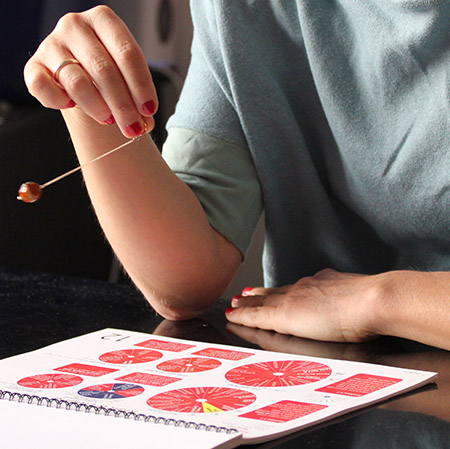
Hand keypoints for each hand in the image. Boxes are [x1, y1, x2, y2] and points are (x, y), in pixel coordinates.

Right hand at [24, 5, 157, 137]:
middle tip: (133, 127)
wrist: (85, 85)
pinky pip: (43, 87)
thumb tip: (145, 123)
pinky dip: (58, 101)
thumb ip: (138, 97)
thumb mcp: (129, 80)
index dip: (141, 85)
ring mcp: (51, 44)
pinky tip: (71, 106)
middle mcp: (75, 25)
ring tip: (110, 121)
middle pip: (104, 70)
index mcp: (104, 20)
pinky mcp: (34, 66)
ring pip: (78, 82)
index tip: (150, 110)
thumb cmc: (111, 79)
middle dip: (123, 105)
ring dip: (98, 108)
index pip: (127, 53)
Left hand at [226, 269, 449, 349]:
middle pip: (274, 292)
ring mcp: (291, 299)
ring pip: (262, 302)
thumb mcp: (359, 295)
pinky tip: (232, 317)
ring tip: (234, 305)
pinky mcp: (283, 315)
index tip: (273, 292)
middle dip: (258, 295)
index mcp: (322, 283)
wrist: (371, 300)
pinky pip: (256, 316)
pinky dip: (242, 316)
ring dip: (246, 304)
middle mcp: (303, 287)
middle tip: (243, 295)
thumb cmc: (373, 302)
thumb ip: (349, 296)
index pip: (295, 288)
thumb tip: (352, 299)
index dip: (282, 291)